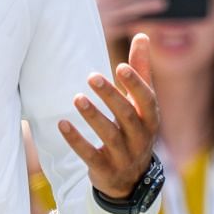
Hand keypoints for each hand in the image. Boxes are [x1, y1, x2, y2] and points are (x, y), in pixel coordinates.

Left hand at [60, 32, 159, 199]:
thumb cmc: (135, 128)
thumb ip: (141, 70)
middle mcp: (141, 138)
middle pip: (127, 116)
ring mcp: (124, 156)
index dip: (136, 84)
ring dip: (93, 116)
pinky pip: (91, 155)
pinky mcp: (106, 169)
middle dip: (111, 96)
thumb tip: (142, 35)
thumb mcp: (141, 103)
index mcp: (150, 118)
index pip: (147, 100)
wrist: (131, 178)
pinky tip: (62, 124)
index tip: (121, 67)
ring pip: (110, 135)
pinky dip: (77, 140)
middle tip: (92, 77)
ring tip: (77, 98)